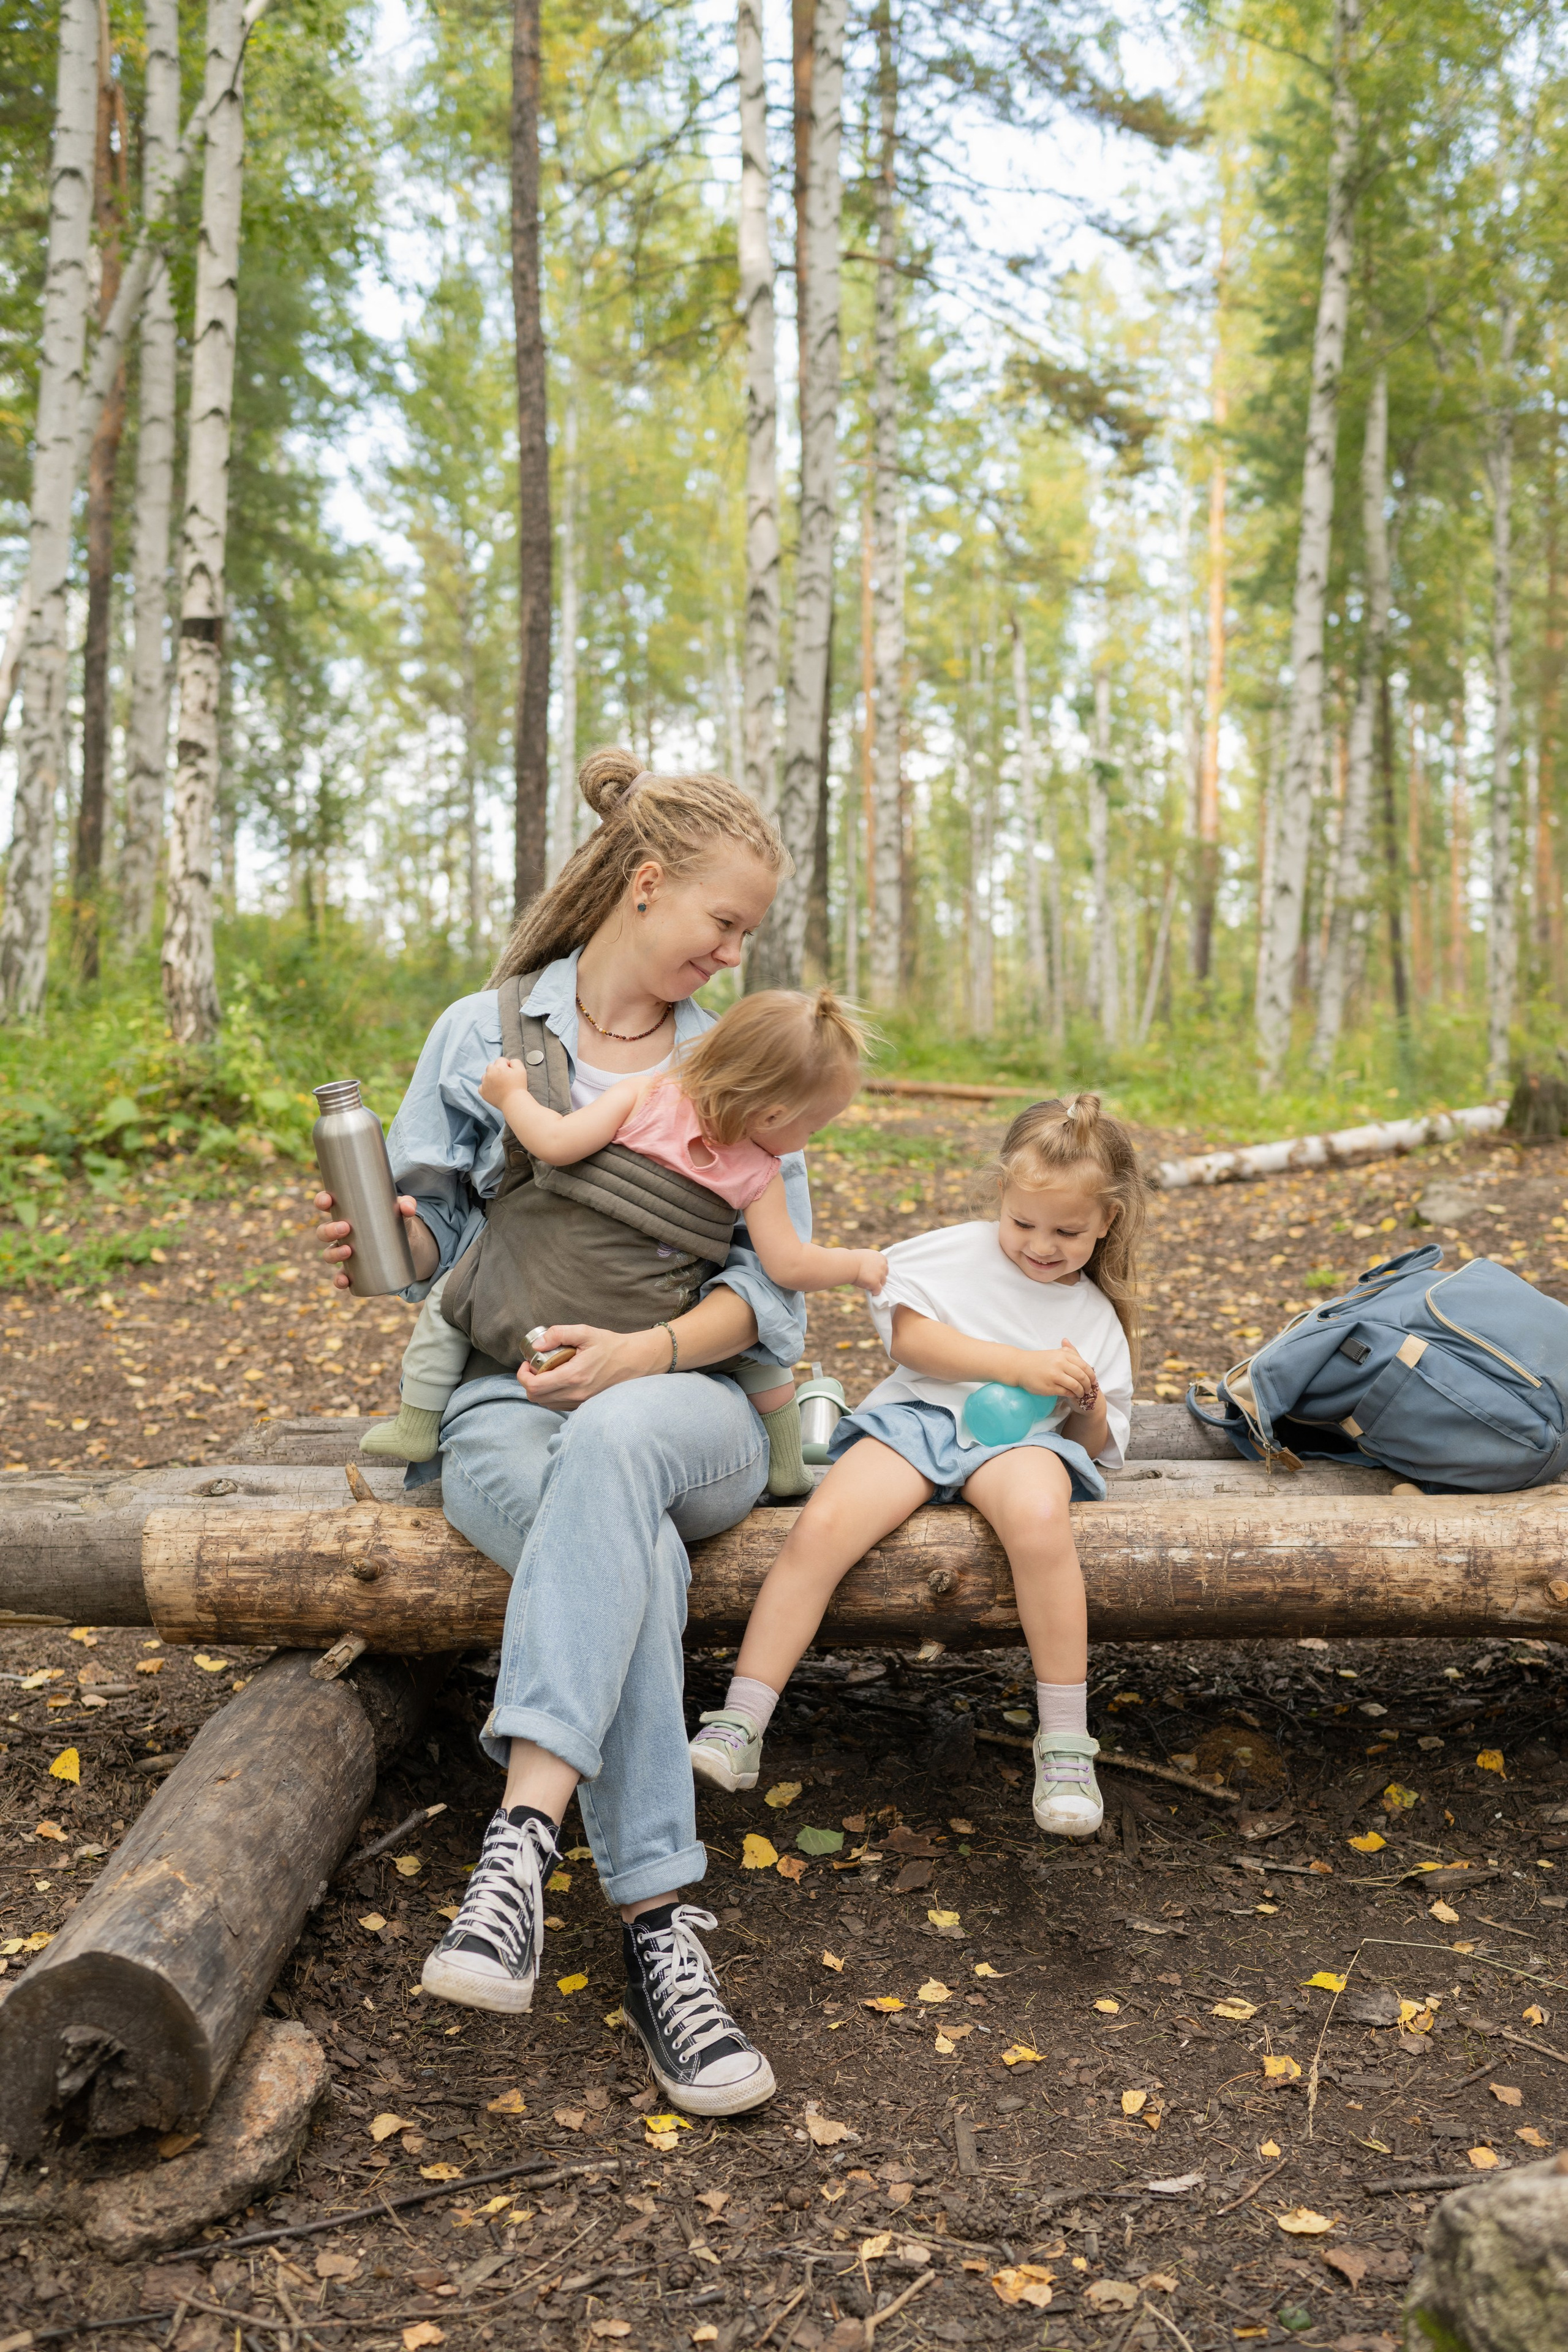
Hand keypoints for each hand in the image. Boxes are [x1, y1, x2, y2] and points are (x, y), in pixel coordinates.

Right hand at [314, 1190, 430, 1289]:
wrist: (408, 1245)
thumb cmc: (397, 1220)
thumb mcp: (402, 1210)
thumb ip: (406, 1204)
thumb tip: (407, 1208)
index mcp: (347, 1213)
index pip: (327, 1205)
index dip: (322, 1201)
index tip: (327, 1201)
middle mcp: (341, 1233)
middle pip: (324, 1232)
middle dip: (329, 1230)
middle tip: (346, 1228)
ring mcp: (346, 1252)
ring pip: (329, 1253)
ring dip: (333, 1254)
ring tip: (349, 1251)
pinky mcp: (355, 1269)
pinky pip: (341, 1277)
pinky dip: (340, 1280)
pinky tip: (344, 1281)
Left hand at [480, 1056, 529, 1109]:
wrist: (514, 1102)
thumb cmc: (518, 1086)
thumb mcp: (521, 1070)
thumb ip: (515, 1061)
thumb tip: (509, 1062)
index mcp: (499, 1067)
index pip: (501, 1060)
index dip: (507, 1065)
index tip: (511, 1073)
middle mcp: (489, 1073)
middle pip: (491, 1066)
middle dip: (497, 1070)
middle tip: (505, 1078)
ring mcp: (485, 1083)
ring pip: (486, 1075)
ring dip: (491, 1077)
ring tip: (500, 1085)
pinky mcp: (482, 1092)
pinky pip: (482, 1086)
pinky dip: (487, 1087)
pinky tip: (494, 1090)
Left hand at [517, 1323, 669, 1407]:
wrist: (636, 1361)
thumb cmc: (612, 1346)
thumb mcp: (586, 1332)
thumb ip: (558, 1334)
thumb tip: (536, 1344)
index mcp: (573, 1376)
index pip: (534, 1386)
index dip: (523, 1375)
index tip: (527, 1363)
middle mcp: (575, 1394)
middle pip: (536, 1398)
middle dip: (528, 1382)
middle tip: (534, 1367)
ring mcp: (580, 1402)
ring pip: (545, 1404)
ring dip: (539, 1389)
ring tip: (546, 1372)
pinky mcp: (584, 1405)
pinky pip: (558, 1405)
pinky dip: (551, 1395)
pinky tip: (558, 1380)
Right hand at [853, 1249, 888, 1292]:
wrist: (847, 1264)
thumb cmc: (851, 1259)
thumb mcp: (864, 1256)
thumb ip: (870, 1261)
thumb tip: (870, 1268)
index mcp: (880, 1257)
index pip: (884, 1265)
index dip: (879, 1270)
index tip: (873, 1273)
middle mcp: (882, 1265)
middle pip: (885, 1274)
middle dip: (879, 1277)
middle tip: (869, 1279)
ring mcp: (880, 1274)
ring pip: (882, 1283)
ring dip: (876, 1284)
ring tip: (867, 1284)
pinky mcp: (875, 1282)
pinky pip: (878, 1290)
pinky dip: (874, 1291)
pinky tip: (869, 1291)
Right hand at [1021, 1342, 1096, 1413]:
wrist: (1019, 1366)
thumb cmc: (1037, 1360)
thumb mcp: (1054, 1353)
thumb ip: (1069, 1353)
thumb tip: (1083, 1360)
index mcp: (1063, 1355)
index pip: (1084, 1366)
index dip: (1091, 1375)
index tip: (1093, 1381)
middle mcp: (1060, 1364)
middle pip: (1082, 1376)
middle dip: (1088, 1385)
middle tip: (1089, 1390)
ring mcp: (1054, 1376)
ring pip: (1075, 1386)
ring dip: (1081, 1392)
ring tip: (1081, 1394)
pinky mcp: (1049, 1387)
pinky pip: (1066, 1392)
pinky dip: (1072, 1395)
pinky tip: (1072, 1395)